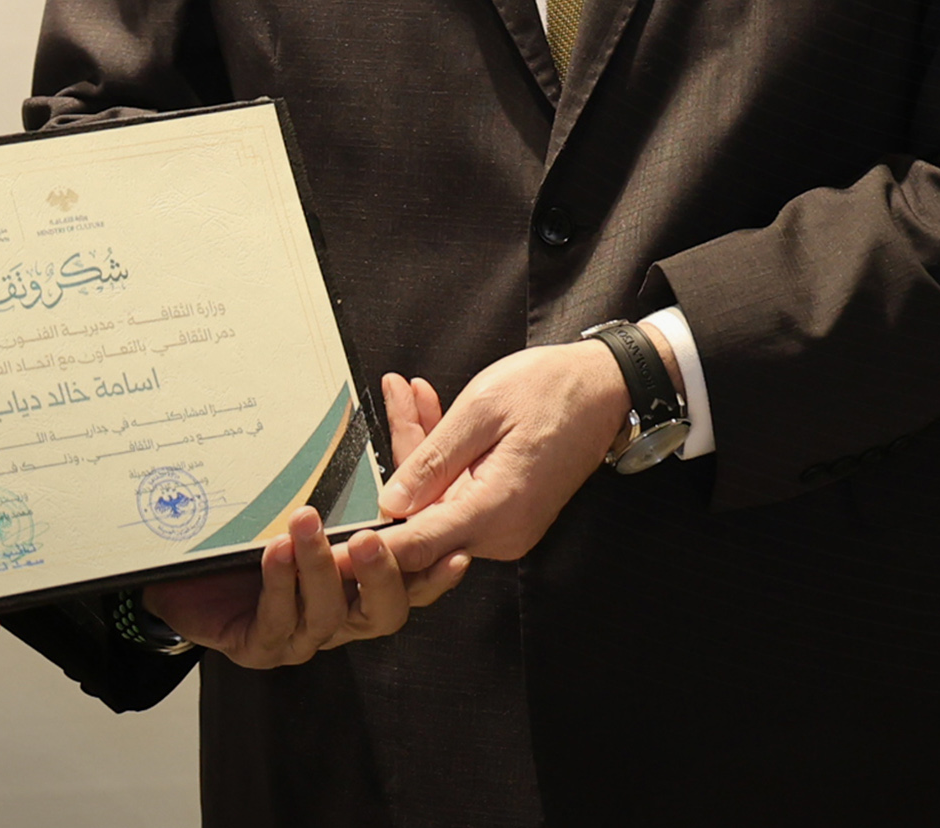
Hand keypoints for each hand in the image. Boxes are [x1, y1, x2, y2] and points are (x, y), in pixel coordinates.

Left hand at [140, 502, 465, 668]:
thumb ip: (351, 478)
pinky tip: (275, 551)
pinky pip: (277, 619)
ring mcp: (302, 635)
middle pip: (384, 612)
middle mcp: (341, 616)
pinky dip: (279, 583)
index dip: (436, 573)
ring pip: (329, 614)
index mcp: (362, 586)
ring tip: (306, 522)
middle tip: (370, 538)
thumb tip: (395, 413)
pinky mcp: (261, 645)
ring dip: (320, 567)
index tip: (455, 549)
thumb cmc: (249, 534)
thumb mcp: (302, 498)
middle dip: (382, 574)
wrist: (182, 571)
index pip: (413, 584)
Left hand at [373, 340, 636, 573]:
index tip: (332, 551)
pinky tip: (430, 409)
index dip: (371, 547)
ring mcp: (507, 526)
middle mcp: (503, 532)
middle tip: (394, 394)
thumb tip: (390, 504)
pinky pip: (459, 490)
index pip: (417, 542)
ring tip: (411, 389)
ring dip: (421, 446)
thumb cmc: (552, 389)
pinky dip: (442, 456)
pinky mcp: (507, 512)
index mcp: (497, 510)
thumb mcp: (482, 410)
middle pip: (422, 511)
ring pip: (437, 496)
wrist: (607, 388)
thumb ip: (433, 460)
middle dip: (402, 452)